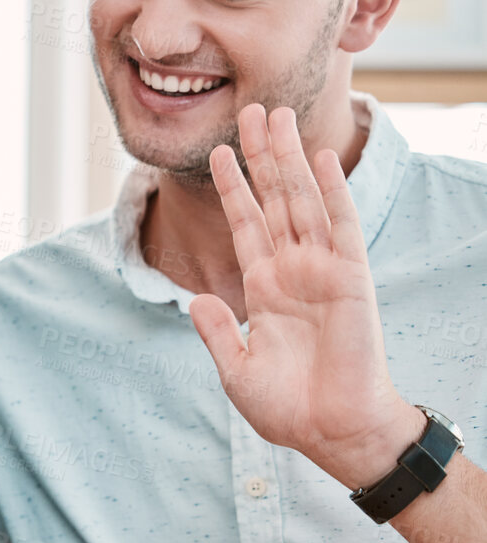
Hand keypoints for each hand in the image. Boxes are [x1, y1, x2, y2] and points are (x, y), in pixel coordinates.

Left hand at [190, 105, 424, 486]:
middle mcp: (292, 270)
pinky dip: (329, 192)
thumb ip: (215, 332)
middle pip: (273, 200)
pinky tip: (318, 158)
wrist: (333, 432)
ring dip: (288, 159)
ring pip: (301, 201)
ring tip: (277, 116)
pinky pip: (339, 227)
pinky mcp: (350, 278)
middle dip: (261, 156)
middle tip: (251, 110)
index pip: (246, 225)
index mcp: (263, 288)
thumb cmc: (289, 408)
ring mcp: (321, 270)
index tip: (221, 151)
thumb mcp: (235, 369)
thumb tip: (193, 297)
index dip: (234, 188)